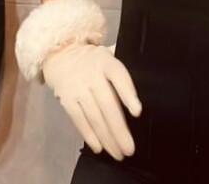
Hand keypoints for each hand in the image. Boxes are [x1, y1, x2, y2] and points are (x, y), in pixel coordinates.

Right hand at [42, 42, 141, 160]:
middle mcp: (91, 75)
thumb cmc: (93, 60)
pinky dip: (89, 136)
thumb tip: (146, 76)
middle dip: (119, 130)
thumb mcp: (108, 53)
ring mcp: (78, 88)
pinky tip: (100, 148)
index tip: (137, 112)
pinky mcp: (66, 100)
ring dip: (107, 138)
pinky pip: (79, 121)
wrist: (62, 56)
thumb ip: (125, 63)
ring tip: (118, 153)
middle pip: (108, 105)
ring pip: (95, 117)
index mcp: (106, 61)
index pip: (119, 76)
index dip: (128, 94)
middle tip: (130, 149)